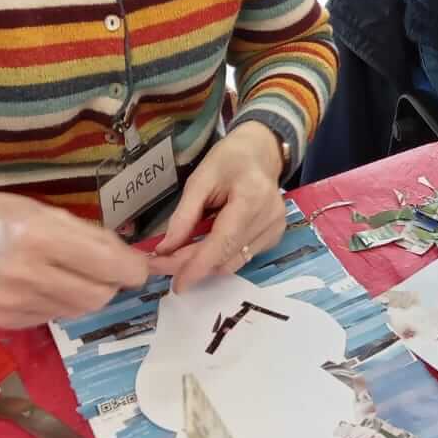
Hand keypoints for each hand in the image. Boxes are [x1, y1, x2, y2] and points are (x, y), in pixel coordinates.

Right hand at [0, 189, 148, 328]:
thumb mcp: (43, 210)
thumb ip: (86, 234)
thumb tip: (128, 257)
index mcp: (40, 237)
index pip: (108, 265)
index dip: (132, 269)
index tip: (138, 267)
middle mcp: (28, 274)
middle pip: (98, 296)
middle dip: (109, 284)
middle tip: (102, 269)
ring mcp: (14, 303)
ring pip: (77, 310)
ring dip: (84, 293)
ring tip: (67, 272)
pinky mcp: (4, 320)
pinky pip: (52, 317)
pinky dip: (58, 303)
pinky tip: (41, 284)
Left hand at [150, 122, 286, 289]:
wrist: (261, 152)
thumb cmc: (229, 159)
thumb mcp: (200, 179)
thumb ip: (184, 215)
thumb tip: (165, 249)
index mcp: (251, 198)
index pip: (223, 242)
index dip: (198, 266)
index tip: (177, 284)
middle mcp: (269, 218)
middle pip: (226, 256)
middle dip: (191, 265)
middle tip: (162, 264)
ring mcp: (275, 230)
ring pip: (233, 262)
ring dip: (203, 264)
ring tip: (178, 255)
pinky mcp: (274, 237)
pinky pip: (241, 257)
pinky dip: (219, 257)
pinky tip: (203, 246)